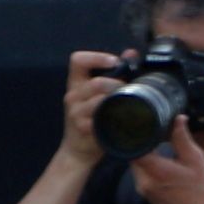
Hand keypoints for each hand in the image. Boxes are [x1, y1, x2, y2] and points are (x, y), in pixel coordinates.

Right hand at [57, 50, 125, 166]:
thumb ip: (114, 72)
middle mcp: (72, 95)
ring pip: (99, 100)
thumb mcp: (99, 94)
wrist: (78, 150)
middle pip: (96, 82)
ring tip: (125, 103)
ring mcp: (75, 112)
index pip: (77, 60)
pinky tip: (120, 117)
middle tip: (128, 90)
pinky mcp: (82, 127)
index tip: (114, 62)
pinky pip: (100, 118)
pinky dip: (113, 116)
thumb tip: (131, 53)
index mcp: (76, 83)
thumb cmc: (92, 118)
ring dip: (116, 100)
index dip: (96, 57)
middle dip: (117, 85)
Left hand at [130, 118, 203, 203]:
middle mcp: (144, 182)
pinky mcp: (146, 195)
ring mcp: (143, 190)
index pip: (134, 148)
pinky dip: (147, 166)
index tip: (142, 125)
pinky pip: (140, 175)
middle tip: (151, 132)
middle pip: (133, 156)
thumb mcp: (195, 159)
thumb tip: (178, 119)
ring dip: (144, 155)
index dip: (136, 135)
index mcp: (155, 170)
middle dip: (141, 144)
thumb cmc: (200, 189)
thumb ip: (182, 138)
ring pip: (136, 166)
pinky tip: (159, 160)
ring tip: (156, 144)